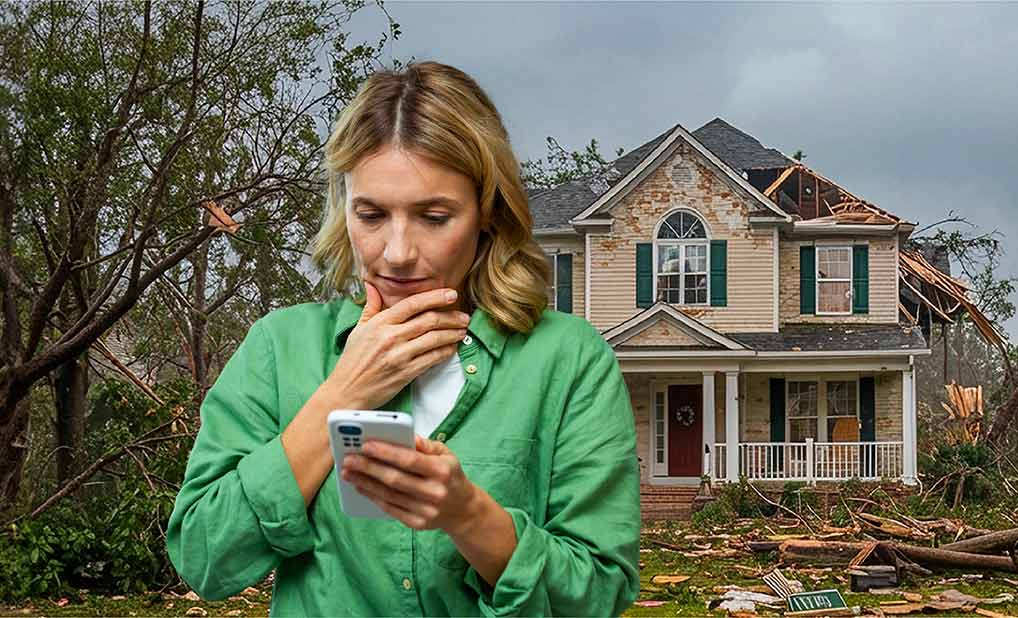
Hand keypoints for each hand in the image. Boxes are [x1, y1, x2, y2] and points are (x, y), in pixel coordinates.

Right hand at [321, 281, 470, 410]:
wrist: (347, 390)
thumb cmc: (353, 360)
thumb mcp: (359, 329)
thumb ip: (371, 307)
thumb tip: (372, 286)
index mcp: (380, 323)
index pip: (412, 304)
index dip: (435, 297)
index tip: (451, 294)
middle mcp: (391, 337)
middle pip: (428, 320)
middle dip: (451, 316)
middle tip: (463, 315)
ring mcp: (399, 355)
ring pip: (434, 338)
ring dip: (452, 333)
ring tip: (462, 330)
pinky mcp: (406, 373)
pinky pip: (432, 358)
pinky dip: (446, 351)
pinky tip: (452, 347)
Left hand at [340, 434, 481, 532]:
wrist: (463, 509)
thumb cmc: (450, 475)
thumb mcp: (446, 454)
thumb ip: (425, 444)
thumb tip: (406, 436)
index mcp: (442, 470)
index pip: (410, 460)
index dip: (386, 452)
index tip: (365, 445)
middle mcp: (435, 492)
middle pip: (395, 479)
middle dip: (368, 468)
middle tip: (349, 459)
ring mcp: (426, 510)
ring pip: (389, 495)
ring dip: (365, 483)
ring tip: (349, 473)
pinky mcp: (418, 523)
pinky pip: (390, 509)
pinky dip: (373, 497)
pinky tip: (361, 487)